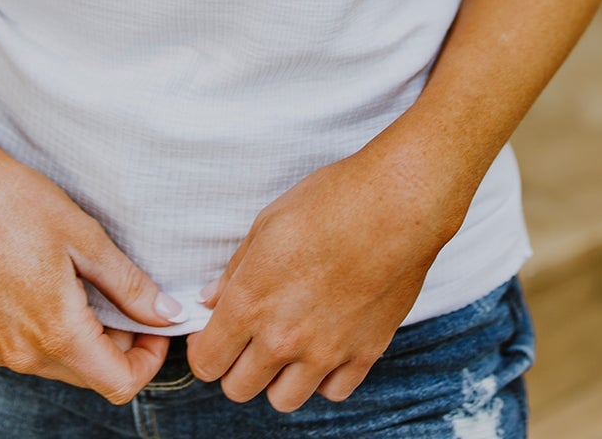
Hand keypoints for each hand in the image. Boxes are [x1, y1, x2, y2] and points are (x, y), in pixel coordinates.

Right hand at [0, 130, 180, 404]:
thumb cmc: (17, 204)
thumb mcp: (85, 238)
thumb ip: (129, 285)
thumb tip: (167, 314)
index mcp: (54, 333)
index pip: (119, 384)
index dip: (149, 358)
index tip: (158, 321)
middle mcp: (23, 355)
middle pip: (93, 375)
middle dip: (122, 343)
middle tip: (130, 292)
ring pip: (64, 364)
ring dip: (90, 335)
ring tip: (92, 280)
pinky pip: (35, 350)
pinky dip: (59, 329)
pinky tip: (60, 283)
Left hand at [185, 143, 459, 410]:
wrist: (397, 203)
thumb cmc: (332, 200)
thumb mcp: (269, 222)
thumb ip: (236, 269)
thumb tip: (213, 299)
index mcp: (252, 301)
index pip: (207, 362)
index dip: (204, 350)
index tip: (212, 336)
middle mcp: (284, 336)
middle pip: (239, 388)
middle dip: (236, 366)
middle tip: (249, 339)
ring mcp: (326, 351)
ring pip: (283, 400)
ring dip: (279, 378)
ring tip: (288, 345)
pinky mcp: (363, 354)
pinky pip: (332, 392)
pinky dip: (324, 376)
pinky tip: (326, 345)